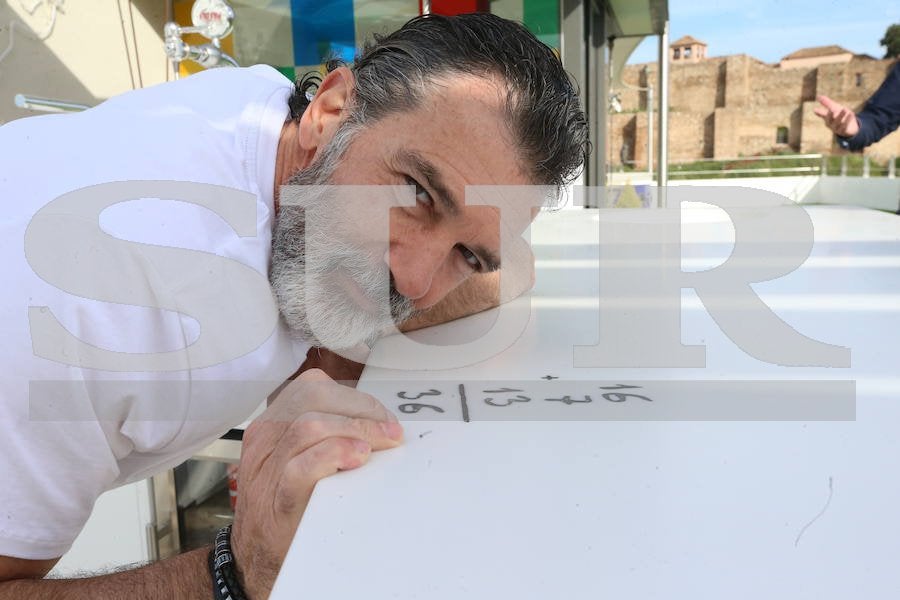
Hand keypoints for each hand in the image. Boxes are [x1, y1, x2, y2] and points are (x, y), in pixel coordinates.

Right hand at [231, 368, 402, 597]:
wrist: (257, 558)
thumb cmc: (287, 505)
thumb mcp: (299, 458)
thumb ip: (328, 434)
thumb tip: (379, 424)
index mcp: (273, 424)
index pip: (314, 387)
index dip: (356, 399)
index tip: (383, 419)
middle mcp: (266, 439)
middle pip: (313, 397)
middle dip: (362, 411)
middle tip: (390, 434)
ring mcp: (267, 469)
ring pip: (309, 426)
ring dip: (356, 430)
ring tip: (380, 446)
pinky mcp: (277, 500)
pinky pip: (301, 467)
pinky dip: (335, 455)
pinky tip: (357, 459)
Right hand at [814, 95, 859, 137]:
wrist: (851, 127)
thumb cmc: (840, 116)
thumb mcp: (834, 108)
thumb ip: (827, 103)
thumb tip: (818, 96)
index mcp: (827, 118)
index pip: (822, 114)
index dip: (819, 112)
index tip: (815, 109)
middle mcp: (830, 124)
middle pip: (829, 119)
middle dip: (830, 115)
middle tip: (831, 109)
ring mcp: (836, 128)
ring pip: (837, 122)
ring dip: (840, 116)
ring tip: (844, 109)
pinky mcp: (843, 131)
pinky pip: (845, 126)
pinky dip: (847, 120)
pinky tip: (851, 114)